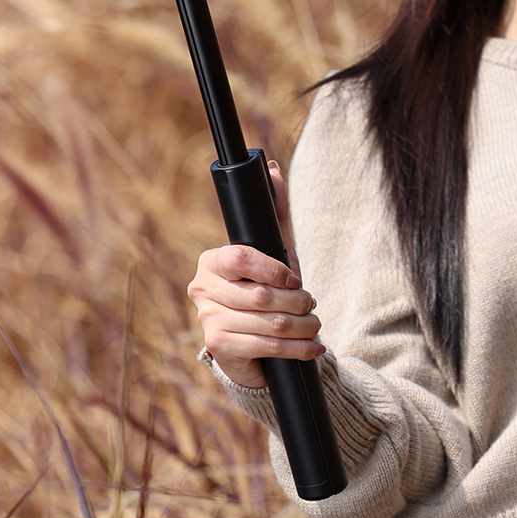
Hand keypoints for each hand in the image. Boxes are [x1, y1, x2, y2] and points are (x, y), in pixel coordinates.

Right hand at [188, 160, 324, 389]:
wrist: (254, 341)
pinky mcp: (220, 348)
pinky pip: (266, 345)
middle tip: (312, 305)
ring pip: (267, 321)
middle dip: (297, 302)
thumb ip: (274, 210)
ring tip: (315, 325)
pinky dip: (297, 348)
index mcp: (211, 261)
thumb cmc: (266, 288)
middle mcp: (201, 289)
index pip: (241, 258)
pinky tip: (311, 346)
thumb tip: (272, 169)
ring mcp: (207, 320)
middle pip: (259, 295)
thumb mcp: (274, 249)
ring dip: (302, 326)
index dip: (273, 270)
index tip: (296, 279)